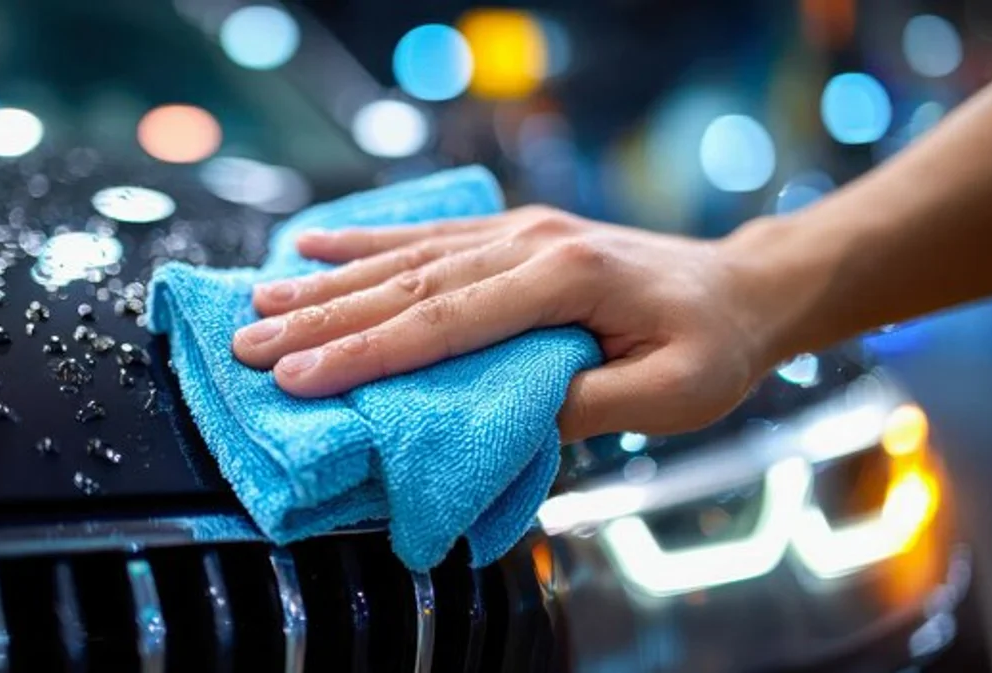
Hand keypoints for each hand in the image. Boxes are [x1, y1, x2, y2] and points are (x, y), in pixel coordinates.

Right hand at [232, 206, 774, 441]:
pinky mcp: (515, 233)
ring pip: (408, 256)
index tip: (301, 378)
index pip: (447, 322)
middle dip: (324, 319)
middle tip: (250, 343)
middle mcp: (531, 242)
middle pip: (410, 284)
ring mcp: (519, 231)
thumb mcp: (669, 395)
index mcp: (566, 279)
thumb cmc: (712, 348)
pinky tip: (316, 246)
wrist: (742, 287)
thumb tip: (498, 414)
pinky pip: (429, 234)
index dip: (369, 353)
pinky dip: (367, 242)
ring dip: (330, 282)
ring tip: (261, 301)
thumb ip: (581, 404)